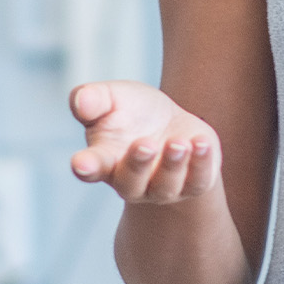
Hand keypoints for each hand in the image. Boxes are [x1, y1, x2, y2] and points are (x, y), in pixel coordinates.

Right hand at [69, 81, 220, 204]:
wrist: (170, 123)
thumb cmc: (132, 111)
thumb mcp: (112, 97)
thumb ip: (92, 98)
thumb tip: (81, 100)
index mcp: (105, 159)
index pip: (92, 167)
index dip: (86, 166)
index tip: (81, 164)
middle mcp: (131, 180)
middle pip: (130, 182)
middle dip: (138, 164)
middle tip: (146, 144)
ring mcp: (163, 187)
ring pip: (166, 185)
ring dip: (173, 164)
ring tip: (179, 143)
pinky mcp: (194, 183)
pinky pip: (199, 181)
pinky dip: (202, 164)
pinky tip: (202, 143)